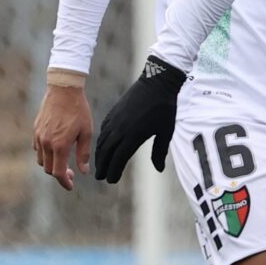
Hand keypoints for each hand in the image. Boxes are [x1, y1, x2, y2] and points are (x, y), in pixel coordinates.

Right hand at [33, 83, 93, 190]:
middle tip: (71, 173)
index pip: (57, 172)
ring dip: (51, 164)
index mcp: (60, 145)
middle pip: (47, 168)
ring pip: (41, 159)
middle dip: (59, 174)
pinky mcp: (35, 129)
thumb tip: (83, 171)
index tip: (71, 186)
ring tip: (64, 162)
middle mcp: (46, 143)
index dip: (64, 182)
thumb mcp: (86, 132)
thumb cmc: (78, 111)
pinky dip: (45, 154)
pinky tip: (56, 150)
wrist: (63, 90)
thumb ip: (83, 153)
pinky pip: (37, 148)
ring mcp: (38, 136)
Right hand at [91, 57, 187, 182]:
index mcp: (134, 136)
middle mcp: (120, 130)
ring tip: (100, 165)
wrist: (156, 84)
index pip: (119, 158)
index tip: (110, 180)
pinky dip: (101, 141)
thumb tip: (158, 169)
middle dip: (103, 166)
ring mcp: (115, 120)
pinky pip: (103, 130)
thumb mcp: (166, 132)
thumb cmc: (165, 109)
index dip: (114, 170)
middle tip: (101, 177)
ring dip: (100, 155)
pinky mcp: (113, 113)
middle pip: (107, 152)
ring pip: (102, 142)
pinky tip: (102, 146)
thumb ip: (159, 151)